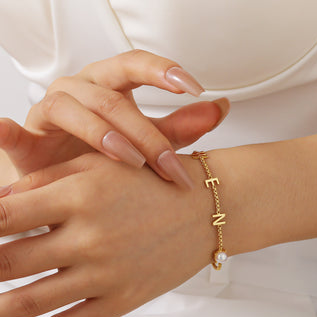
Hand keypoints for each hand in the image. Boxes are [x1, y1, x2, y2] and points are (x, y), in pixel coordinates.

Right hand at [0, 49, 228, 185]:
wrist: (69, 177)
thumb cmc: (109, 154)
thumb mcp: (148, 139)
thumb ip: (181, 126)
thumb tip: (221, 108)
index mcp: (110, 85)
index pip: (136, 64)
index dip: (162, 70)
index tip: (194, 87)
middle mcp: (80, 90)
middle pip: (112, 97)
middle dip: (145, 132)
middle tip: (171, 165)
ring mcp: (49, 110)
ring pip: (75, 109)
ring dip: (103, 135)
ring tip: (131, 162)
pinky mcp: (26, 137)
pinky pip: (11, 130)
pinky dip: (4, 131)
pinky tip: (4, 131)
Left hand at [0, 152, 212, 316]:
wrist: (206, 209)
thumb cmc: (154, 182)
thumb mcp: (100, 165)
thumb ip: (47, 180)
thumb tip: (0, 204)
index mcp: (80, 197)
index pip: (3, 218)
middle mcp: (90, 238)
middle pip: (7, 263)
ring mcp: (107, 274)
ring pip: (32, 302)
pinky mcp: (123, 299)